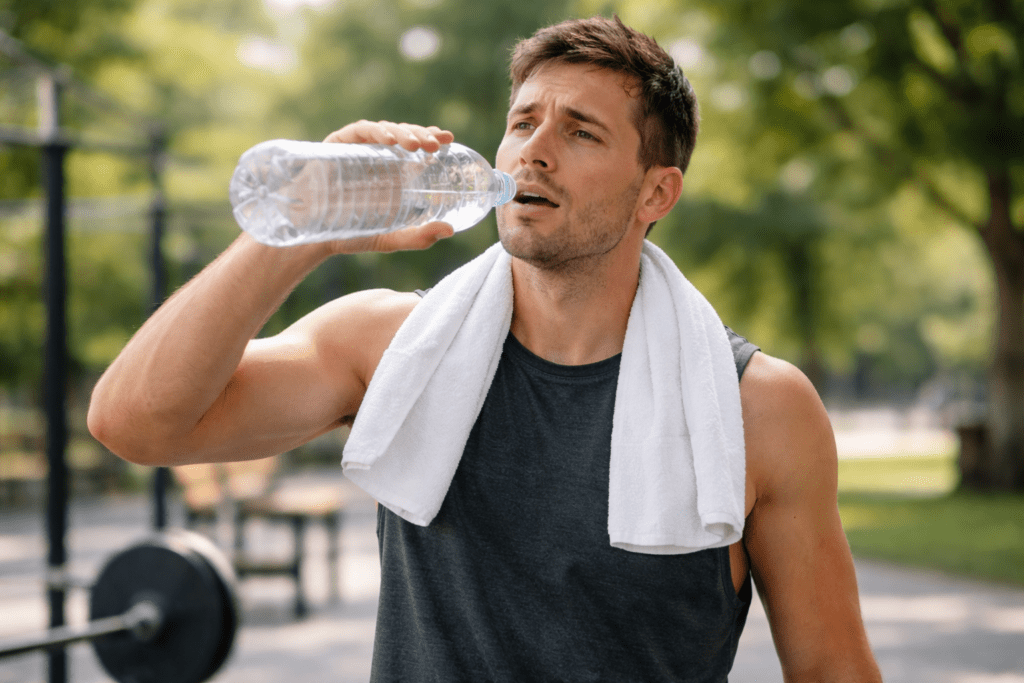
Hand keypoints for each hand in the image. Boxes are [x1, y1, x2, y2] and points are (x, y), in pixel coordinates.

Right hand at [316, 120, 456, 254]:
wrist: (310, 236)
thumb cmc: (349, 234)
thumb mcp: (389, 238)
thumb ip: (418, 237)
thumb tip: (449, 230)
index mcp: (391, 171)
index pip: (415, 147)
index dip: (431, 137)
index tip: (448, 139)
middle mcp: (375, 156)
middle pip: (402, 135)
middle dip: (420, 135)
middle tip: (435, 145)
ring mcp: (356, 149)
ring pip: (384, 130)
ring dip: (402, 133)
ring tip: (416, 145)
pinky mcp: (336, 145)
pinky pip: (358, 132)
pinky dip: (375, 132)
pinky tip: (388, 141)